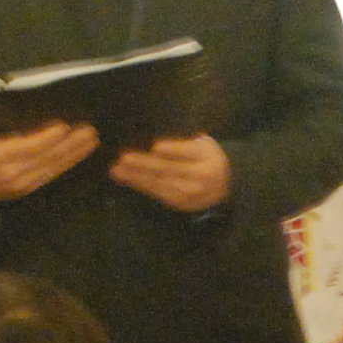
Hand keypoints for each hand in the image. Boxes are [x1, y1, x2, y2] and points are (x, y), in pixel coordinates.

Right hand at [0, 106, 99, 203]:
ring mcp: (19, 183)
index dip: (46, 138)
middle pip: (45, 158)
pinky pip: (49, 176)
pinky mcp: (26, 189)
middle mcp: (10, 173)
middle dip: (69, 145)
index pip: (25, 148)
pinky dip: (65, 165)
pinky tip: (78, 154)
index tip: (63, 126)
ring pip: (51, 169)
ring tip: (91, 141)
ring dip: (73, 155)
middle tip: (89, 131)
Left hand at [109, 132, 234, 213]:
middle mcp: (199, 177)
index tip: (155, 146)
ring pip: (160, 183)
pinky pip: (157, 193)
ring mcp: (189, 193)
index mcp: (206, 157)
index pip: (188, 153)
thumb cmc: (208, 157)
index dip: (173, 150)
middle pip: (169, 169)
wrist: (225, 187)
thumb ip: (184, 141)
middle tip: (124, 157)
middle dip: (144, 164)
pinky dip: (139, 185)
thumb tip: (154, 139)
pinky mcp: (179, 203)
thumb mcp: (204, 143)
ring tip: (116, 169)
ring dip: (136, 176)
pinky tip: (125, 178)